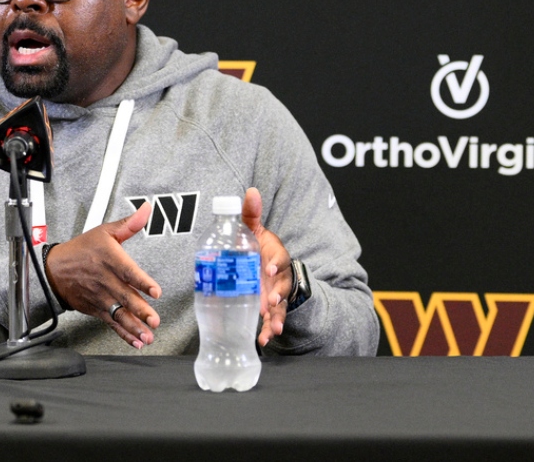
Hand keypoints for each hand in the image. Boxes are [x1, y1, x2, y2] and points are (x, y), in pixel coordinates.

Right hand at [43, 202, 161, 348]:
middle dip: (140, 310)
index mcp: (109, 259)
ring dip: (134, 326)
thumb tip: (146, 210)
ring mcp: (100, 297)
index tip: (155, 291)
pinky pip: (111, 323)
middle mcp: (105, 280)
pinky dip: (123, 334)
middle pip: (125, 296)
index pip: (127, 271)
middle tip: (154, 320)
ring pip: (119, 313)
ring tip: (147, 336)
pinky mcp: (96, 309)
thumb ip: (128, 224)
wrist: (54, 269)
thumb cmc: (82, 249)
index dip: (142, 281)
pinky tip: (135, 341)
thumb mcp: (104, 232)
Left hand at [242, 187, 293, 347]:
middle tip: (269, 302)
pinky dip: (270, 331)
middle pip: (283, 286)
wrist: (266, 265)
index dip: (274, 263)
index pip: (279, 259)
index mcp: (275, 256)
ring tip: (272, 329)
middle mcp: (279, 277)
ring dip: (276, 317)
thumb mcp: (253, 230)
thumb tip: (250, 191)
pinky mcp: (273, 308)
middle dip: (277, 295)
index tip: (266, 269)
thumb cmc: (258, 246)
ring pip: (281, 307)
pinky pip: (274, 321)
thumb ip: (250, 214)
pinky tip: (263, 341)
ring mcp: (278, 294)